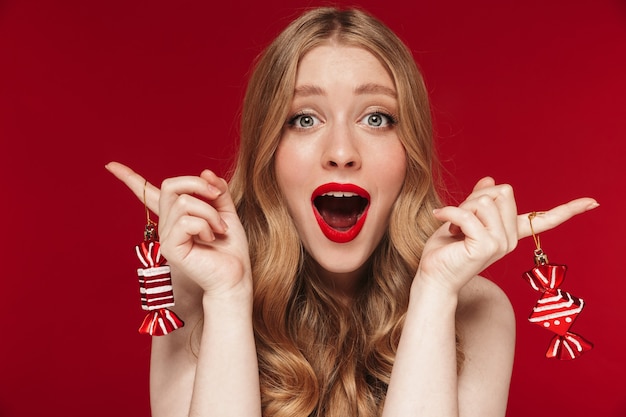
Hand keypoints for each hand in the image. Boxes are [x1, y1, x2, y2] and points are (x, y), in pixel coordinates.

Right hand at [106, 161, 251, 298]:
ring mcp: (166, 236)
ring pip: (183, 202)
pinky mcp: (170, 247)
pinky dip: (205, 224)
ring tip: (219, 229)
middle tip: (216, 195)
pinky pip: (186, 220)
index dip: (129, 178)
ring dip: (209, 211)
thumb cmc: (231, 249)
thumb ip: (216, 191)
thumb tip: (205, 172)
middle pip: (170, 185)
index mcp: (177, 217)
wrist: (235, 276)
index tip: (111, 165)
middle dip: (198, 184)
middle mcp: (167, 225)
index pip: (149, 194)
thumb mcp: (226, 212)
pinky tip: (210, 238)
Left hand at [416, 177, 597, 294]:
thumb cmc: (445, 250)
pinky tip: (440, 219)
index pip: (544, 219)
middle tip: (460, 218)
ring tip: (453, 227)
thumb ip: (478, 201)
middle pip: (502, 192)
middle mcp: (510, 240)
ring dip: (461, 207)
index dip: (569, 209)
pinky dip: (449, 211)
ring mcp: (500, 245)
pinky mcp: (485, 247)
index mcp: (510, 233)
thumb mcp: (462, 218)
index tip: (593, 202)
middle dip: (476, 197)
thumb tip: (490, 179)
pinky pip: (468, 214)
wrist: (432, 276)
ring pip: (484, 201)